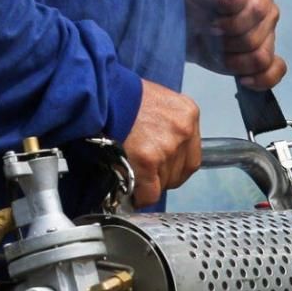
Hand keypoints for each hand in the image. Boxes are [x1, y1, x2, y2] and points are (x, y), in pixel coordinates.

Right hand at [123, 81, 201, 205]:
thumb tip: (166, 152)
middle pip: (181, 171)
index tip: (162, 170)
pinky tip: (132, 194)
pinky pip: (150, 192)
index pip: (191, 154)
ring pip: (165, 182)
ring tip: (132, 174)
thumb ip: (168, 126)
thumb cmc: (122, 97)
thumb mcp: (157, 102)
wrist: (100, 93)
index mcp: (188, 113)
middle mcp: (184, 130)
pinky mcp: (149, 159)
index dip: (175, 166)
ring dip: (150, 184)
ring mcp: (168, 146)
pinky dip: (141, 197)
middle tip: (145, 175)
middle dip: (163, 177)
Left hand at [185, 0, 285, 89]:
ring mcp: (269, 36)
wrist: (186, 20)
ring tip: (217, 52)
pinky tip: (242, 79)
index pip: (257, 9)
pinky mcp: (265, 58)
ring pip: (261, 58)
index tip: (212, 23)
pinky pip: (275, 72)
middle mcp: (269, 12)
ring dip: (234, 61)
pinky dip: (261, 79)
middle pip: (256, 38)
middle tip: (210, 36)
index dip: (233, 22)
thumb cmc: (195, 0)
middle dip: (227, 42)